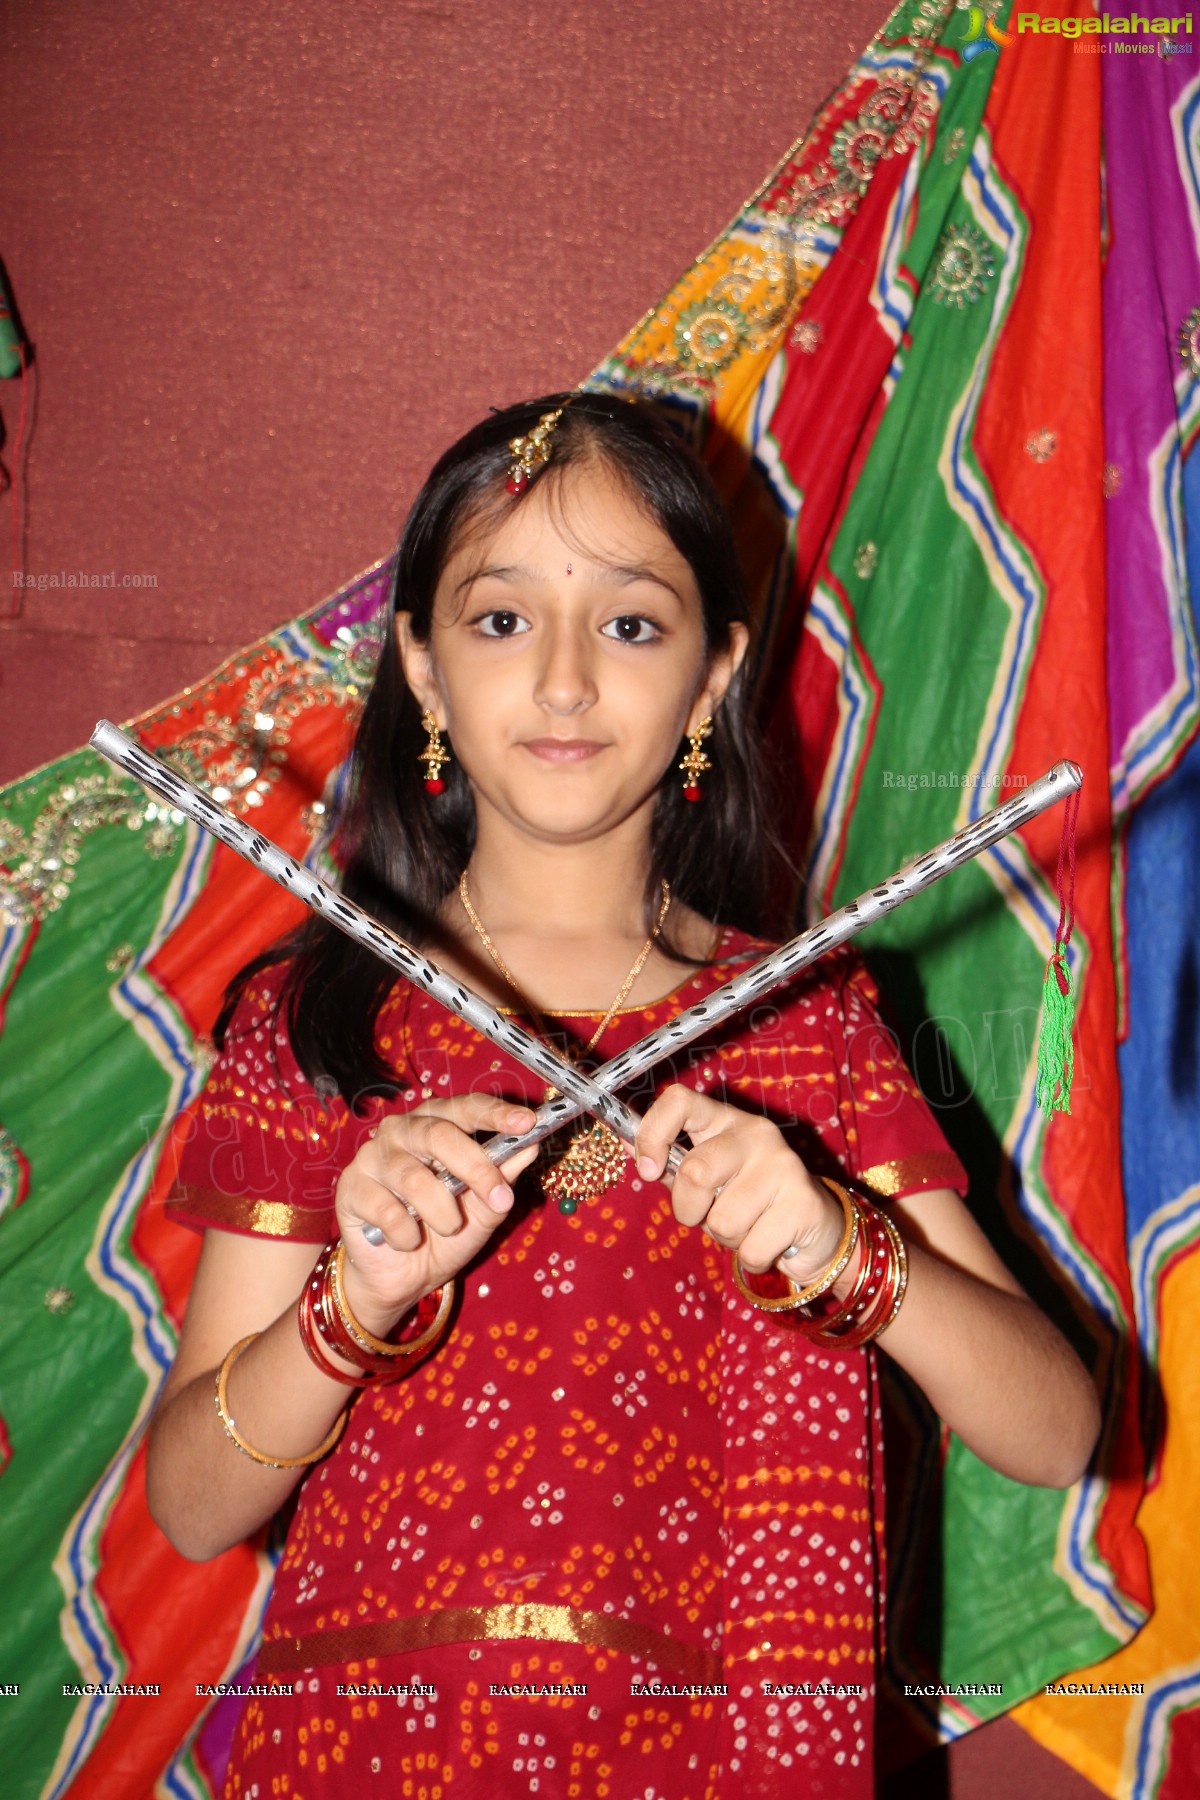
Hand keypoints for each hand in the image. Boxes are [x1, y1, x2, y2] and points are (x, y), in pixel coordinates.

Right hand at [334, 1095, 537, 1332]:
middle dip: (476, 1168)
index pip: (465, 1107)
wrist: (404, 1277)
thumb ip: (503, 1177)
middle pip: (439, 1134)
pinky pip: (387, 1209)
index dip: (496, 1113)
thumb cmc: (444, 1233)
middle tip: (498, 1198)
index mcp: (437, 1124)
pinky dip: (407, 1233)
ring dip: (442, 1211)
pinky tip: (408, 1240)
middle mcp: (402, 1132)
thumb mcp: (484, 1209)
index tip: (526, 1123)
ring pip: (415, 1177)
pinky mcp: (351, 1187)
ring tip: (448, 1228)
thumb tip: (530, 1147)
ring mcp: (372, 1157)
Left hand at [635, 1085, 846, 1283]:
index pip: (679, 1101)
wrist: (816, 1230)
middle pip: (696, 1171)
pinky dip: (751, 1258)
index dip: (653, 1133)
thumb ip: (674, 1167)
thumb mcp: (709, 1181)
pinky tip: (769, 1242)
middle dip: (690, 1209)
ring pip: (723, 1220)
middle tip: (707, 1216)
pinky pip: (750, 1249)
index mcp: (726, 1122)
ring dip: (726, 1238)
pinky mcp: (803, 1203)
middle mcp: (756, 1135)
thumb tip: (628, 1149)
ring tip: (747, 1227)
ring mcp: (784, 1166)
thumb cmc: (750, 1203)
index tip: (648, 1170)